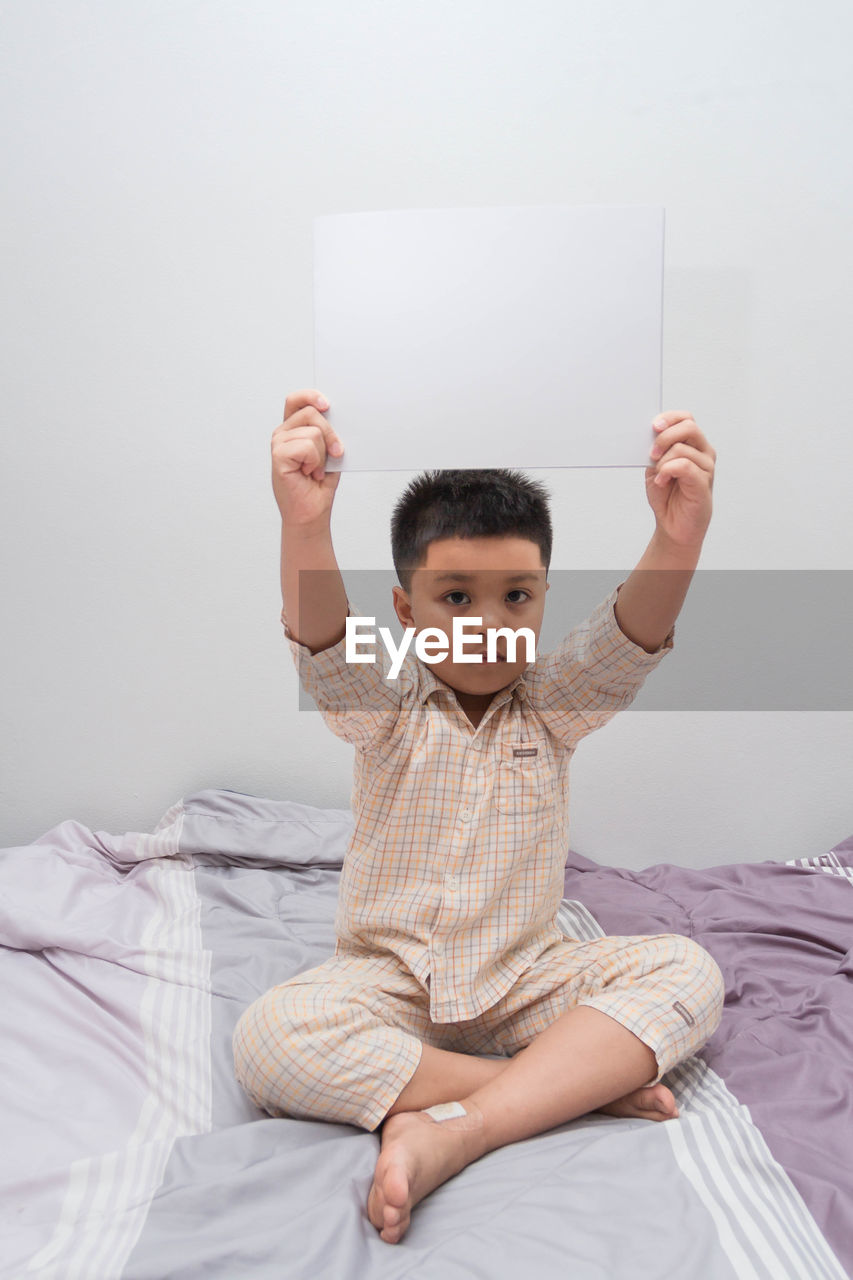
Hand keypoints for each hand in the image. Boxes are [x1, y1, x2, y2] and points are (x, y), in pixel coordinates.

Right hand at [271, 389, 342, 525]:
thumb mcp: (329, 452)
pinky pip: (307, 447)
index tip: (327, 405)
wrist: (311, 511)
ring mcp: (278, 443)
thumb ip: (328, 432)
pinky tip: (308, 473)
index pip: (297, 400)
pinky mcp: (278, 455)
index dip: (311, 396)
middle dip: (330, 433)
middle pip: (310, 412)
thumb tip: (337, 416)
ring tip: (315, 469)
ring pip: (313, 432)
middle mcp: (283, 433)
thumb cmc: (319, 483)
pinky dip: (315, 462)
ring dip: (322, 455)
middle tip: (335, 453)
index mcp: (293, 428)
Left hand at [645, 411, 714, 549]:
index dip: (669, 418)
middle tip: (652, 453)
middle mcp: (703, 452)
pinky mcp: (703, 482)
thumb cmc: (667, 495)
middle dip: (665, 436)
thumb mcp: (655, 467)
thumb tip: (649, 434)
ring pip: (682, 448)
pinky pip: (684, 466)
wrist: (673, 525)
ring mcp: (706, 466)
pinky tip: (663, 481)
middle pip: (689, 427)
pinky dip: (667, 471)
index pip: (686, 418)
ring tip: (658, 475)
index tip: (653, 426)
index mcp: (692, 444)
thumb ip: (655, 449)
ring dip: (662, 461)